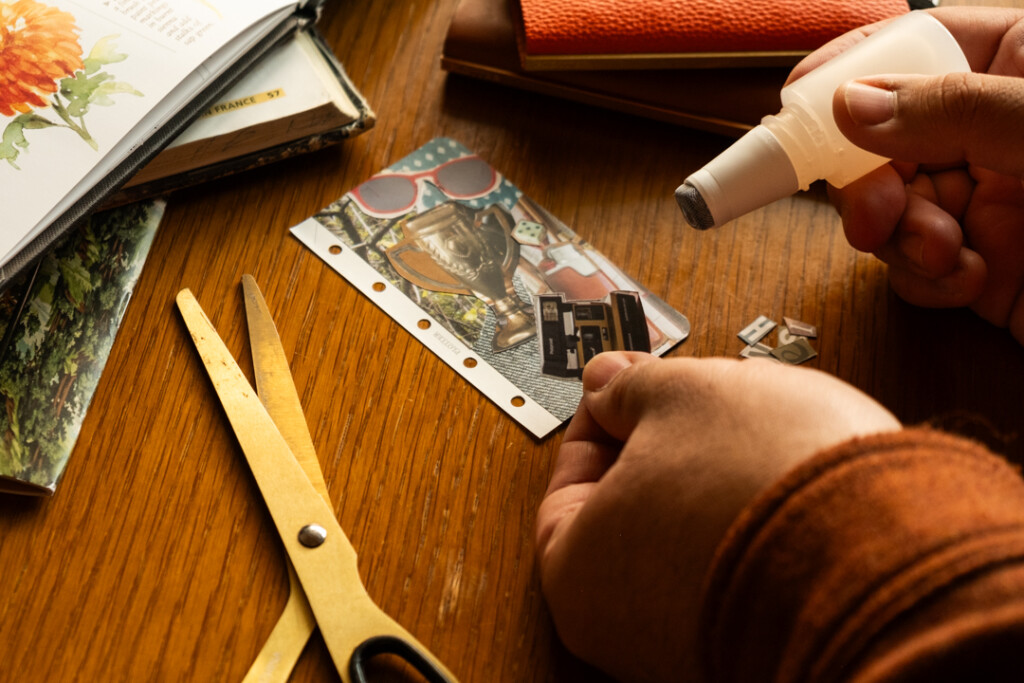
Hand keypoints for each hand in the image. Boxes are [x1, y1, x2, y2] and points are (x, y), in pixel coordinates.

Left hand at [535, 352, 899, 681]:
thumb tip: (605, 377)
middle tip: (685, 401)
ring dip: (712, 475)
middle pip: (629, 508)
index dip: (599, 416)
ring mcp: (691, 641)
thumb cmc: (769, 483)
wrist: (893, 557)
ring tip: (748, 431)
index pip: (568, 479)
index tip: (621, 386)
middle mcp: (627, 627)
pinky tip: (781, 475)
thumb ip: (629, 384)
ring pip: (687, 532)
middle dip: (660, 442)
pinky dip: (749, 515)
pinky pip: (736, 561)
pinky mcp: (754, 638)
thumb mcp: (681, 394)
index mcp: (578, 573)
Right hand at [788, 8, 1023, 342]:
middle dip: (866, 174)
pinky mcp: (982, 268)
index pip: (918, 46)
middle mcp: (996, 133)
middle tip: (870, 209)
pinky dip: (924, 277)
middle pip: (883, 136)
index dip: (852, 67)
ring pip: (889, 204)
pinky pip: (914, 266)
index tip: (795, 99)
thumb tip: (851, 104)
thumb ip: (953, 108)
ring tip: (936, 250)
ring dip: (895, 232)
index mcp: (1023, 68)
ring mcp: (987, 203)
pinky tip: (964, 280)